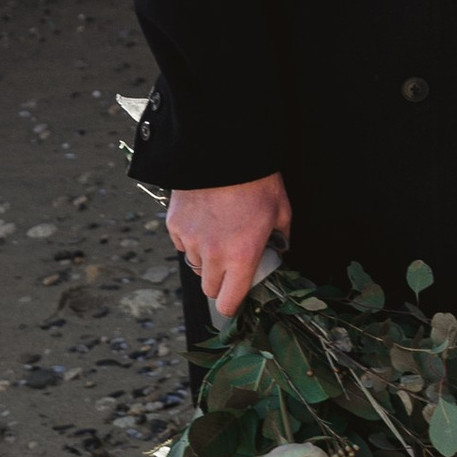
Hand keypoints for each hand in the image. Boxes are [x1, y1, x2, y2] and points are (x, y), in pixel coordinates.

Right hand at [167, 172, 290, 317]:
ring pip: (195, 266)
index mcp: (241, 257)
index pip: (228, 303)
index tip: (235, 301)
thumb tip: (279, 251)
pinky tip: (205, 220)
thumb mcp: (282, 212)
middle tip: (231, 265)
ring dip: (206, 260)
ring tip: (219, 235)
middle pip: (209, 289)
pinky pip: (182, 244)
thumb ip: (281, 239)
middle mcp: (212, 254)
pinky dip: (191, 240)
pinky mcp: (175, 224)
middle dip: (220, 283)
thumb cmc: (259, 180)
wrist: (224, 149)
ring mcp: (190, 239)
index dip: (232, 307)